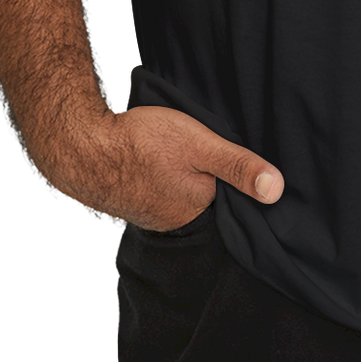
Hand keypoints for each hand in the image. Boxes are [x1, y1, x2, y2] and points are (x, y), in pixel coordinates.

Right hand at [45, 103, 285, 231]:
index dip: (235, 179)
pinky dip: (162, 178)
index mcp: (197, 209)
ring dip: (183, 178)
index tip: (236, 160)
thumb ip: (238, 165)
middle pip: (204, 196)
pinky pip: (157, 191)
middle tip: (206, 152)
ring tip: (182, 156)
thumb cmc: (143, 142)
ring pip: (180, 193)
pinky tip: (159, 162)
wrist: (83, 146)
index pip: (229, 197)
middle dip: (209, 179)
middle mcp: (174, 220)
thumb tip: (278, 191)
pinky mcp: (131, 200)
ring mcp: (150, 213)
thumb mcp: (201, 144)